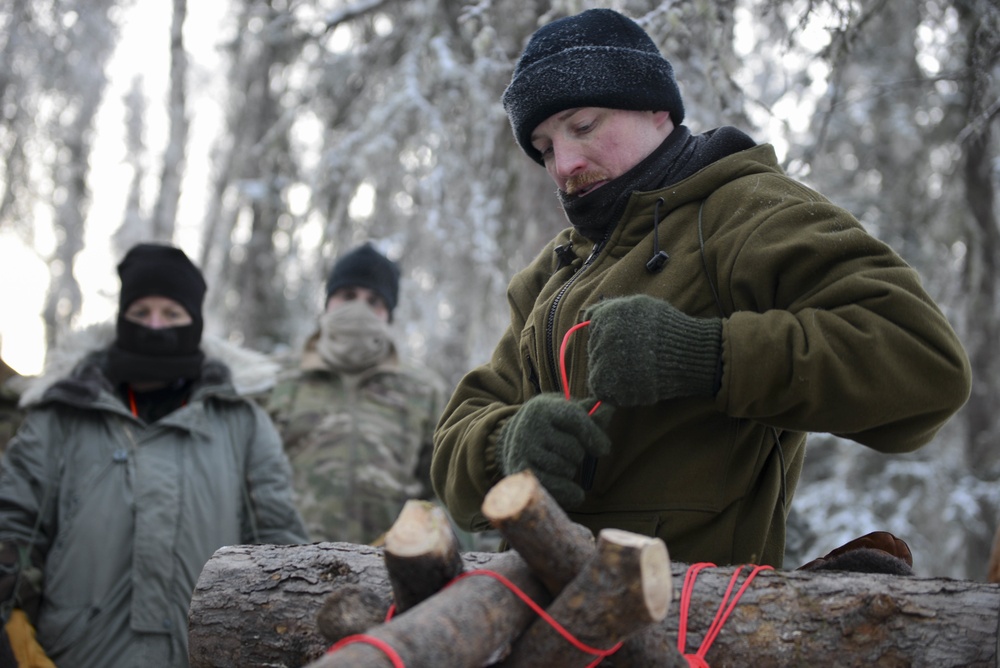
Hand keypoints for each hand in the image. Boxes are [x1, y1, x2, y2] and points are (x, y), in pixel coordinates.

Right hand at [496, 393, 610, 507]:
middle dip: (579, 454)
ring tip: (558, 463)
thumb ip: (590, 413)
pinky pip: (557, 488)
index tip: (604, 450)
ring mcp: (523, 452)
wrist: (509, 440)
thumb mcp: (564, 412)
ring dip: (571, 470)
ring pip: (567, 469)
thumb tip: (610, 407)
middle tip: (567, 451)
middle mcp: (530, 427)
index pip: (575, 419)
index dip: (594, 435)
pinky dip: (570, 492)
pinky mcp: (521, 474)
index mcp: (543, 408)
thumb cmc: (548, 425)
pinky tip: (574, 491)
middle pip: (575, 449)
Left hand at [585, 294, 721, 406]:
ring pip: (596, 369)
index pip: (592, 329)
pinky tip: (632, 384)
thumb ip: (609, 308)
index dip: (609, 337)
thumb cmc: (667, 327)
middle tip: (635, 358)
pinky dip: (613, 391)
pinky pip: (600, 389)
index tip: (629, 341)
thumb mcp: (638, 305)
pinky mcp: (609, 384)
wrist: (688, 353)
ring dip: (612, 373)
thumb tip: (586, 316)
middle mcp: (600, 336)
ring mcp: (604, 360)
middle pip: (593, 350)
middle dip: (609, 355)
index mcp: (605, 316)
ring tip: (636, 371)